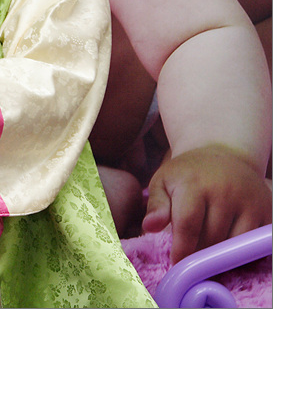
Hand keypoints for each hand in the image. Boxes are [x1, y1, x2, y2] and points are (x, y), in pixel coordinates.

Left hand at [142, 144, 271, 263]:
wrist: (223, 154)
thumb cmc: (187, 173)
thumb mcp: (163, 181)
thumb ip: (156, 205)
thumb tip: (149, 228)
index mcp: (195, 184)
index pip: (188, 224)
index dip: (182, 249)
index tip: (176, 263)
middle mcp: (226, 191)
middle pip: (212, 238)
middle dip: (198, 253)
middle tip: (190, 257)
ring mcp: (250, 200)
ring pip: (235, 243)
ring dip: (220, 254)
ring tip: (207, 250)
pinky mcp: (267, 209)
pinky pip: (255, 241)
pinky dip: (241, 250)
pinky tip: (227, 244)